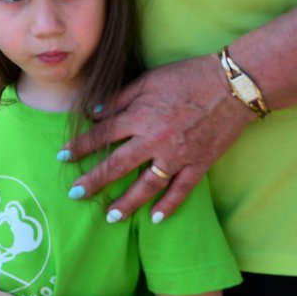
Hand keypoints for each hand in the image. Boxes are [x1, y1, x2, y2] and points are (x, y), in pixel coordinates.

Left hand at [61, 54, 249, 222]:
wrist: (234, 85)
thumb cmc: (188, 77)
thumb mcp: (147, 80)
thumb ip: (119, 99)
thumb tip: (92, 114)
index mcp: (139, 116)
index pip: (101, 136)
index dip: (80, 147)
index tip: (62, 157)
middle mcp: (155, 140)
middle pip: (117, 165)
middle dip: (94, 181)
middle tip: (75, 195)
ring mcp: (178, 155)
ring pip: (147, 185)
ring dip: (128, 202)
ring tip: (111, 216)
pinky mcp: (200, 164)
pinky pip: (182, 190)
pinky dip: (169, 206)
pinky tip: (154, 219)